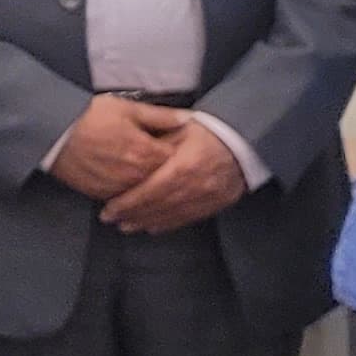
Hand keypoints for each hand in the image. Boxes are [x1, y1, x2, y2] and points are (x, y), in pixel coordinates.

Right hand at [47, 95, 181, 201]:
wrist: (51, 133)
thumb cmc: (87, 117)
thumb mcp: (126, 108)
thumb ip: (160, 116)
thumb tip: (187, 119)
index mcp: (146, 152)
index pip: (178, 160)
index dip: (180, 153)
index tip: (176, 147)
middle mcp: (135, 175)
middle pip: (163, 179)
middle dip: (167, 172)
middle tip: (163, 162)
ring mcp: (118, 187)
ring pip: (144, 191)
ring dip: (148, 184)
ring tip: (141, 171)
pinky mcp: (101, 194)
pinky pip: (123, 197)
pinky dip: (129, 192)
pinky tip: (125, 181)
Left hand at [104, 120, 247, 234]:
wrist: (246, 139)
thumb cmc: (208, 130)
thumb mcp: (179, 128)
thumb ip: (155, 143)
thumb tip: (128, 154)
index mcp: (185, 165)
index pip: (151, 191)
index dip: (128, 203)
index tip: (108, 209)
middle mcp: (198, 185)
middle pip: (160, 206)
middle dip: (132, 215)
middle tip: (111, 220)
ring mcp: (211, 197)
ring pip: (173, 215)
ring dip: (147, 222)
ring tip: (126, 226)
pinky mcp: (219, 203)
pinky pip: (190, 218)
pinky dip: (169, 224)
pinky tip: (153, 227)